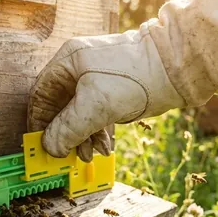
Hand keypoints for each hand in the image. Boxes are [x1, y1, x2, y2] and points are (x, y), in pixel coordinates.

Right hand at [27, 26, 186, 161]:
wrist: (177, 68)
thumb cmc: (136, 78)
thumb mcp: (96, 107)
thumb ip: (68, 129)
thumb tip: (50, 147)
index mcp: (69, 60)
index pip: (41, 94)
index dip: (39, 122)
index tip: (41, 145)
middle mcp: (79, 66)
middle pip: (61, 106)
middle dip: (66, 134)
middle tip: (71, 156)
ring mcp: (97, 77)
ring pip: (80, 112)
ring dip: (84, 136)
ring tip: (94, 154)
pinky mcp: (114, 88)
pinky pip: (97, 113)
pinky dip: (98, 130)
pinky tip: (106, 146)